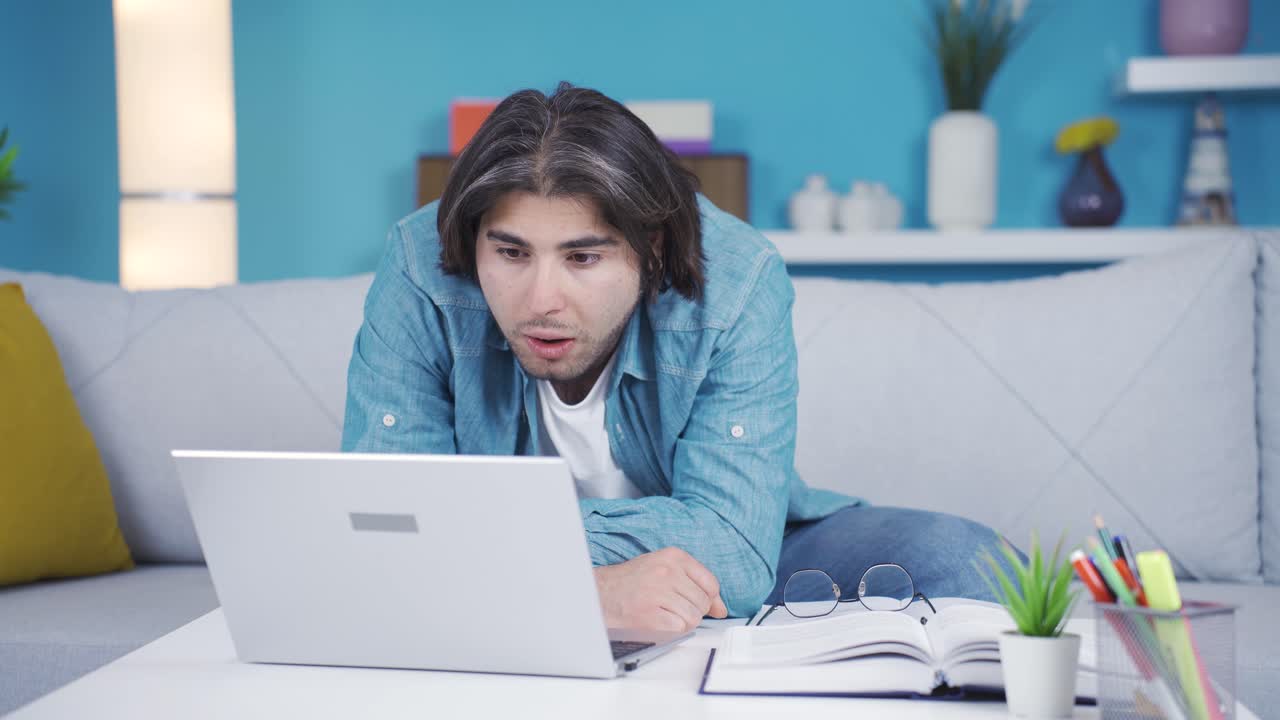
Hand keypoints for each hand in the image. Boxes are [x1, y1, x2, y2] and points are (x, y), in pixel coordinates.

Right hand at [593, 547, 728, 632]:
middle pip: (703, 603)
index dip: (707, 598)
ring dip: (681, 621)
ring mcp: (658, 593)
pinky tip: (656, 620)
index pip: (711, 583)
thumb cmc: (633, 582)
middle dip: (692, 611)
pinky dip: (671, 630)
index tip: (694, 601)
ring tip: (662, 613)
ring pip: (693, 618)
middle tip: (670, 607)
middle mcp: (667, 571)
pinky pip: (679, 628)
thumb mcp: (666, 570)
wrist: (600, 592)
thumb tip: (721, 608)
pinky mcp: (650, 614)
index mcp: (674, 556)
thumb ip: (696, 585)